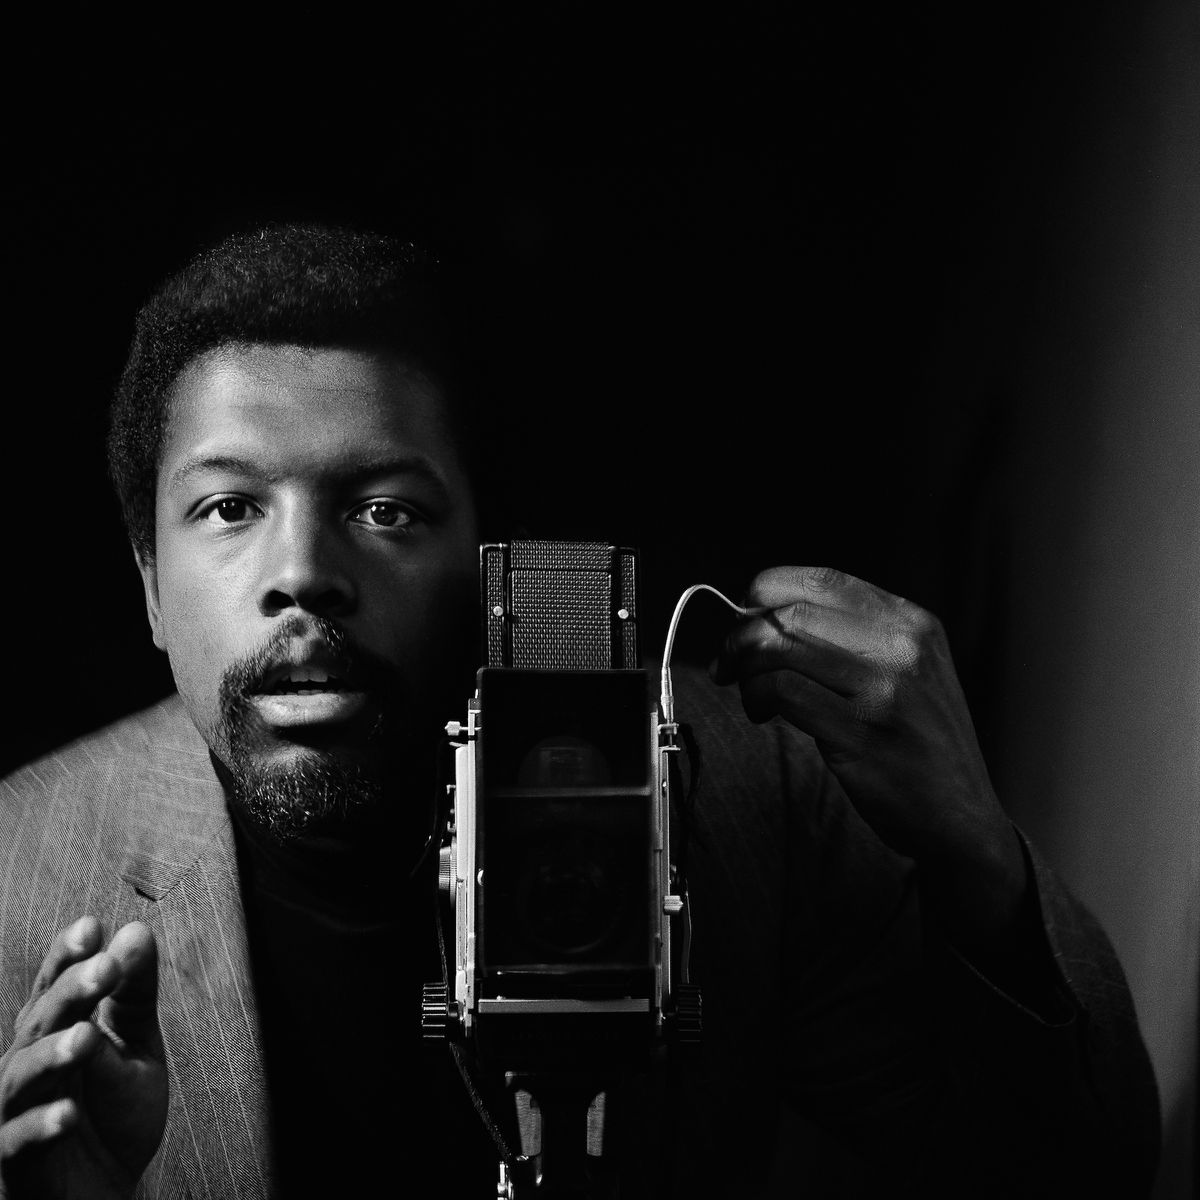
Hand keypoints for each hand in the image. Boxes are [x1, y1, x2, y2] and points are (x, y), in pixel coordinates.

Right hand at [0, 917, 167, 1199]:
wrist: (105, 1193)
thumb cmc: (112, 1113)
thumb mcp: (136, 1046)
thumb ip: (135, 994)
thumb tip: (136, 931)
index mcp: (55, 1031)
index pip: (56, 984)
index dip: (67, 955)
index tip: (93, 926)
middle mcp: (27, 1064)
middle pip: (40, 1021)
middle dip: (71, 991)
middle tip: (104, 967)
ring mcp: (15, 1113)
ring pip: (22, 1077)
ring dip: (52, 1055)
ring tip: (85, 1038)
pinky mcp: (16, 1163)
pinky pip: (18, 1142)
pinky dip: (41, 1126)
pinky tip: (68, 1114)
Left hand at [712, 566, 1027, 949]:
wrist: (963, 818)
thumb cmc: (917, 742)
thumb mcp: (909, 670)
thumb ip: (854, 636)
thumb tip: (764, 614)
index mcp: (913, 622)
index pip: (822, 579)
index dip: (766, 590)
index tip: (743, 616)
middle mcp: (904, 647)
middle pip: (791, 613)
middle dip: (741, 635)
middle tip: (729, 663)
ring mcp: (885, 690)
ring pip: (779, 647)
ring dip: (744, 669)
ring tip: (750, 695)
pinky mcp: (862, 734)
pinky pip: (782, 691)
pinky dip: (756, 696)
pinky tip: (761, 712)